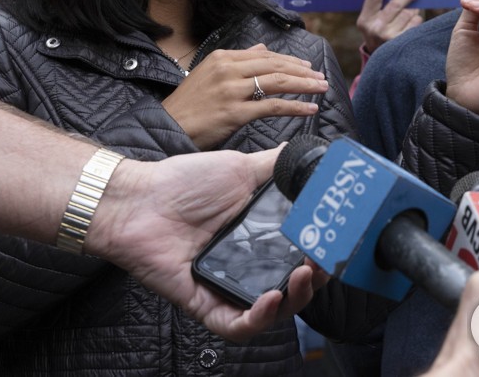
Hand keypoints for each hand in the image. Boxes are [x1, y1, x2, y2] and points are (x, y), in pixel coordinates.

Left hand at [87, 147, 327, 340]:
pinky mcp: (206, 305)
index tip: (337, 239)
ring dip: (295, 298)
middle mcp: (249, 266)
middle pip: (294, 287)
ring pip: (273, 312)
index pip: (301, 253)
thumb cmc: (184, 183)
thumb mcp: (240, 168)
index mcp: (260, 238)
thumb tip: (303, 154)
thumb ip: (275, 166)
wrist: (141, 199)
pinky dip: (259, 318)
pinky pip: (237, 326)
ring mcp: (229, 288)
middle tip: (323, 260)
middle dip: (316, 278)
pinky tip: (270, 297)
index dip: (322, 251)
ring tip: (303, 274)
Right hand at [161, 44, 328, 149]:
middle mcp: (228, 69)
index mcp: (223, 57)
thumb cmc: (190, 104)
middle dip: (302, 71)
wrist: (169, 126)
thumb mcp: (209, 72)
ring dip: (304, 85)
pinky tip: (309, 109)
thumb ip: (238, 59)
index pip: (265, 55)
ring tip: (321, 89)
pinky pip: (273, 106)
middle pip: (275, 66)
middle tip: (320, 77)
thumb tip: (262, 48)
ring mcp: (232, 91)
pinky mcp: (235, 112)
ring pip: (278, 82)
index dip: (290, 61)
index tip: (307, 67)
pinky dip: (295, 107)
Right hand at [357, 0, 423, 53]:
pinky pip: (415, 24)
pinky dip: (416, 20)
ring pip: (408, 14)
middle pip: (395, 4)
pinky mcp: (401, 43)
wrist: (380, 62)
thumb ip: (380, 6)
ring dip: (414, 9)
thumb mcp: (372, 22)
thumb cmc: (378, 34)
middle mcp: (375, 29)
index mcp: (364, 20)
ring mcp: (388, 37)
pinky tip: (414, 20)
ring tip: (415, 8)